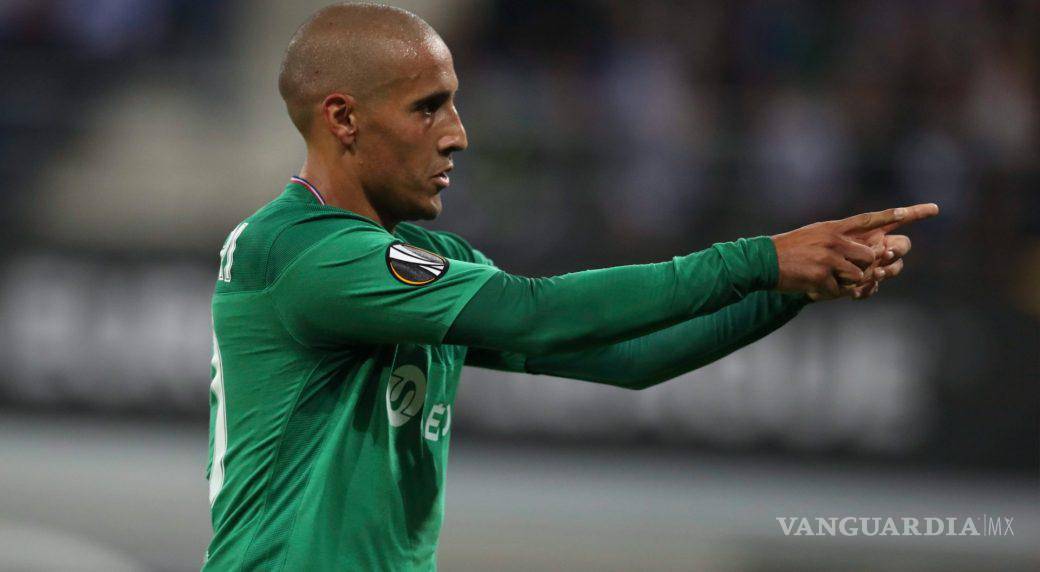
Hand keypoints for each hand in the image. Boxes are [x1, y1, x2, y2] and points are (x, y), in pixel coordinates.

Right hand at [772, 203, 938, 300]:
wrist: (763, 261)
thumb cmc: (791, 250)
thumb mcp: (816, 235)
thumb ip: (840, 239)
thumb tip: (865, 250)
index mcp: (836, 227)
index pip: (874, 219)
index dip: (901, 215)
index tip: (931, 209)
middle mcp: (836, 240)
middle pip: (872, 256)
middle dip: (866, 268)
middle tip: (846, 270)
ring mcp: (830, 258)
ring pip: (859, 275)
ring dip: (845, 283)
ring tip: (824, 278)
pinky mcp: (822, 276)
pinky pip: (840, 291)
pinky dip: (828, 293)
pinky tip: (813, 286)